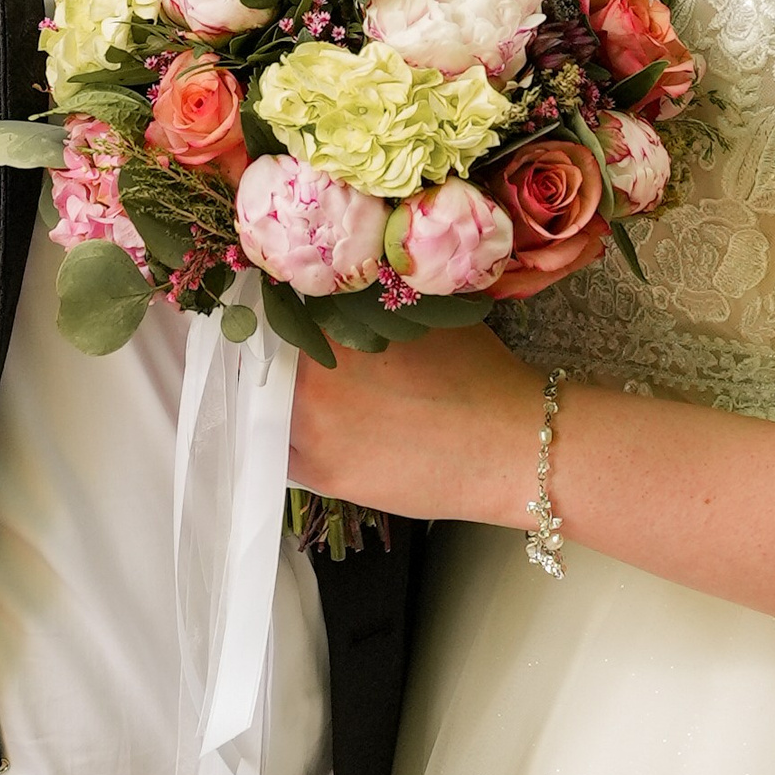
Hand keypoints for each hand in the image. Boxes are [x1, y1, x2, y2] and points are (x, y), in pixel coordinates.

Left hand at [288, 325, 542, 529]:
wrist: (512, 444)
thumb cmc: (475, 372)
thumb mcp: (418, 314)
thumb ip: (363, 306)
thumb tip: (326, 297)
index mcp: (331, 328)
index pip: (272, 317)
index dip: (271, 318)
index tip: (275, 322)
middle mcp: (310, 380)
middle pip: (263, 367)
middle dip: (274, 362)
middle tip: (286, 362)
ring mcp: (313, 433)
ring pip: (267, 413)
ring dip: (277, 404)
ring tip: (310, 400)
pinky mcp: (326, 477)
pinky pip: (287, 455)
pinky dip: (293, 443)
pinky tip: (320, 434)